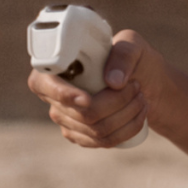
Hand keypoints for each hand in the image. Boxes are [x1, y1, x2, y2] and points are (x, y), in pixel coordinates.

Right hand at [25, 29, 163, 147]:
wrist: (144, 80)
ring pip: (96, 130)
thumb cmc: (131, 58)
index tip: (88, 99)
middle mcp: (54, 95)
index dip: (62, 95)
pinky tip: (139, 114)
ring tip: (140, 97)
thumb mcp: (131, 45)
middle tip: (136, 86)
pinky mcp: (81, 136)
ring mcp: (66, 119)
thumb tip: (113, 82)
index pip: (42, 84)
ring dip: (126, 115)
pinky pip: (104, 142)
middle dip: (116, 102)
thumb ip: (124, 55)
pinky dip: (128, 129)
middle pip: (82, 113)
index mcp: (57, 67)